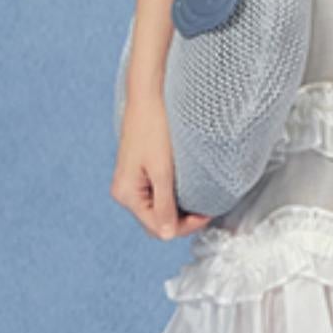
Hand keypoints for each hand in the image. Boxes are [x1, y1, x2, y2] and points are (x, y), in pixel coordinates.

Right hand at [110, 99, 214, 240]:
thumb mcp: (162, 170)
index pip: (157, 228)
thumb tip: (168, 235)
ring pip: (157, 210)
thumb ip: (164, 204)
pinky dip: (173, 198)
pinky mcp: (138, 173)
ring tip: (200, 202)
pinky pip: (156, 196)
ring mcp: (130, 183)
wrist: (148, 97)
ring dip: (178, 210)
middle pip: (155, 222)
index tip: (207, 215)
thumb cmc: (154, 128)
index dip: (185, 227)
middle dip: (182, 221)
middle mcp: (124, 192)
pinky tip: (188, 191)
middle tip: (206, 211)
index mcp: (127, 194)